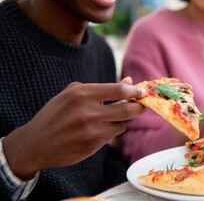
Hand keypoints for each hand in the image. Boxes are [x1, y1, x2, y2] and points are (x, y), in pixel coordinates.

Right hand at [2, 77, 145, 179]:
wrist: (34, 143)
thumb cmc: (56, 113)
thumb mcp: (73, 94)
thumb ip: (103, 88)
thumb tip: (129, 81)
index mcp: (81, 94)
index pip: (119, 90)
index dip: (136, 90)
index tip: (143, 91)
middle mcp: (87, 112)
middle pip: (127, 109)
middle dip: (139, 107)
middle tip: (143, 106)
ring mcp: (90, 132)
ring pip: (121, 125)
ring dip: (120, 122)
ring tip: (108, 119)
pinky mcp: (91, 147)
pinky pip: (110, 137)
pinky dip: (108, 133)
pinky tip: (94, 132)